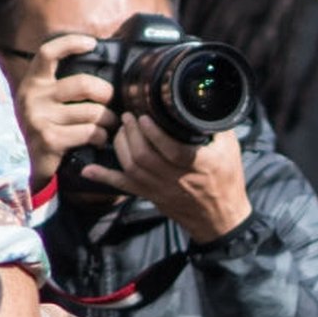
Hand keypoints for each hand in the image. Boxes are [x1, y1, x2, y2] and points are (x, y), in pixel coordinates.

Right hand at [8, 29, 116, 188]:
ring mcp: (39, 118)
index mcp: (32, 82)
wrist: (25, 163)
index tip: (91, 43)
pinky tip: (100, 138)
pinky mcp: (49, 139)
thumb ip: (60, 85)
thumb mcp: (44, 101)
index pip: (48, 53)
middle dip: (106, 93)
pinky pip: (89, 132)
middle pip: (83, 84)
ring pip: (91, 112)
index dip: (70, 43)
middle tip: (112, 101)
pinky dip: (101, 136)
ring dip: (108, 120)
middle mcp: (32, 96)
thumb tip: (94, 64)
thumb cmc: (44, 126)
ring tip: (110, 124)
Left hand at [88, 115, 250, 245]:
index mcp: (198, 165)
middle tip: (128, 116)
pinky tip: (89, 168)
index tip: (144, 117)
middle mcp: (177, 179)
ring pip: (132, 168)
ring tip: (121, 129)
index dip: (154, 133)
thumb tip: (206, 97)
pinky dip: (104, 177)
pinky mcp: (150, 195)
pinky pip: (124, 187)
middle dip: (131, 133)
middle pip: (144, 157)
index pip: (171, 150)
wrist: (220, 219)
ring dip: (121, 146)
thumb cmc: (226, 180)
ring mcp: (160, 189)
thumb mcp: (229, 149)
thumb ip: (216, 125)